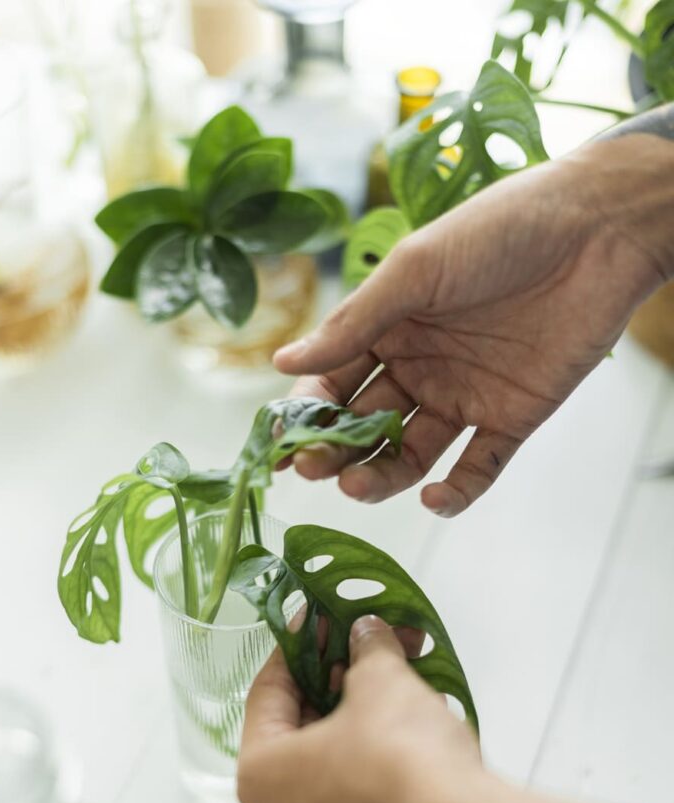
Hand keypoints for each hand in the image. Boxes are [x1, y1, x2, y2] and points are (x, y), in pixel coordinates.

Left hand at [238, 615, 482, 802]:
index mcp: (259, 776)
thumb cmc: (399, 754)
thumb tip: (367, 632)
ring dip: (368, 706)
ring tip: (403, 667)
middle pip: (303, 724)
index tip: (324, 616)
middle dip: (342, 675)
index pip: (268, 692)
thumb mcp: (380, 680)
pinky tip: (419, 711)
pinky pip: (365, 783)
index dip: (300, 646)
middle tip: (369, 639)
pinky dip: (384, 745)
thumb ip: (366, 649)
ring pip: (338, 753)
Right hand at [274, 139, 665, 515]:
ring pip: (410, 454)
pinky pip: (477, 469)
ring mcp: (463, 396)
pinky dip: (456, 492)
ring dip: (381, 475)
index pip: (333, 382)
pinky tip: (433, 498)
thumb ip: (354, 323)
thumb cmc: (499, 230)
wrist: (596, 230)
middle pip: (365, 425)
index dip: (306, 413)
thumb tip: (282, 362)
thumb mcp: (416, 270)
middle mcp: (420, 367)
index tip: (279, 443)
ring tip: (357, 487)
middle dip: (335, 451)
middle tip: (313, 468)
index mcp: (389, 329)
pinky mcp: (511, 419)